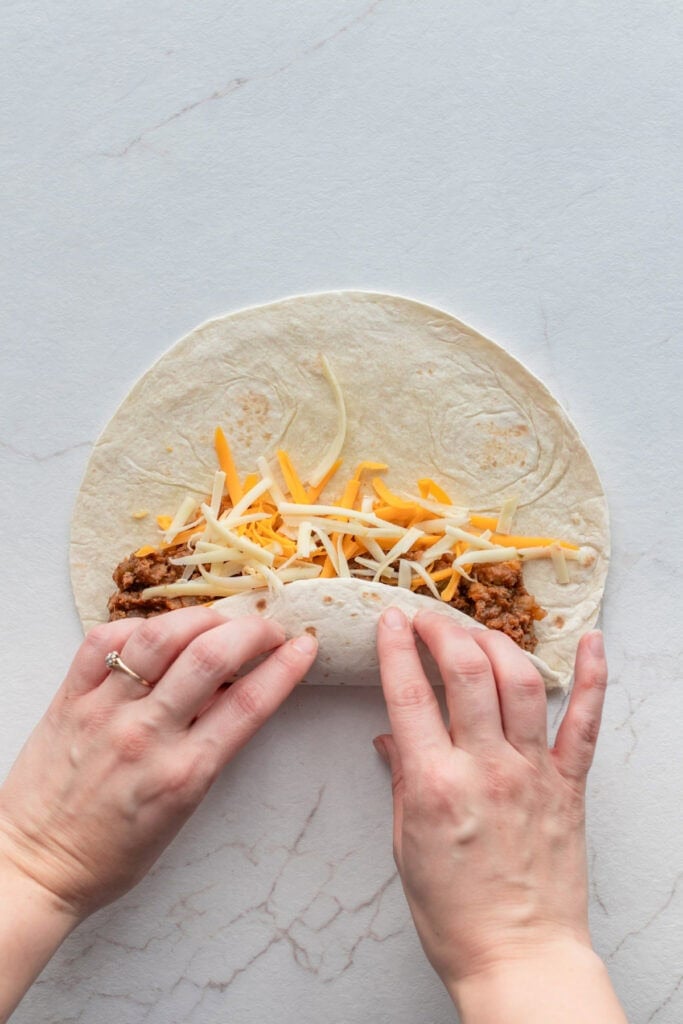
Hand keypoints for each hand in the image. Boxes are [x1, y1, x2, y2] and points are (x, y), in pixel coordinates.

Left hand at [0, 607, 316, 918]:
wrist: (36, 866)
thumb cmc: (113, 852)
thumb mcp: (183, 809)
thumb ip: (210, 749)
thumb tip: (236, 691)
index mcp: (184, 773)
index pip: (250, 702)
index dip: (286, 665)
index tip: (304, 645)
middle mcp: (146, 735)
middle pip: (212, 656)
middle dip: (252, 629)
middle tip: (267, 627)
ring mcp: (105, 712)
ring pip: (160, 636)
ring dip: (201, 617)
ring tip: (218, 620)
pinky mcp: (70, 699)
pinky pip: (105, 640)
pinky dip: (140, 626)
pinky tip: (158, 632)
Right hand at [374, 610, 623, 1022]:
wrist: (519, 957)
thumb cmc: (455, 913)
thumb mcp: (406, 846)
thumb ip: (402, 781)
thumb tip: (390, 738)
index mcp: (436, 784)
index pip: (410, 694)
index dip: (396, 647)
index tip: (390, 619)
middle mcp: (486, 768)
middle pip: (467, 672)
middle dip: (443, 630)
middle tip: (427, 617)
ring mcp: (533, 772)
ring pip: (521, 682)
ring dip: (496, 641)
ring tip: (477, 630)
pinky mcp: (569, 785)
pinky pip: (586, 721)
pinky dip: (593, 677)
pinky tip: (592, 643)